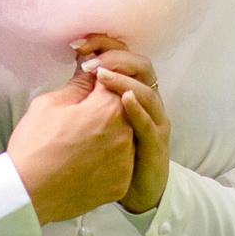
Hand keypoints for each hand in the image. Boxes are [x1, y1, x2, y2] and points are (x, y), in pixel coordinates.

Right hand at [7, 68, 134, 224]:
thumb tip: (90, 71)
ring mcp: (124, 161)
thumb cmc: (34, 146)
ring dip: (109, 136)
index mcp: (108, 108)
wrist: (27, 192)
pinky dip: (107, 162)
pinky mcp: (121, 183)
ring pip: (124, 138)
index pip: (113, 83)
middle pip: (122, 111)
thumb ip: (78, 85)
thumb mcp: (49, 104)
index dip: (98, 82)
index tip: (85, 88)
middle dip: (105, 110)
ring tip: (81, 143)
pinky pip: (120, 165)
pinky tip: (86, 163)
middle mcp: (124, 133)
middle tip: (80, 119)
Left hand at [77, 37, 169, 214]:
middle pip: (141, 65)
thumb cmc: (110, 152)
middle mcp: (147, 101)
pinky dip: (137, 108)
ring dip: (124, 80)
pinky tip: (123, 99)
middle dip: (116, 58)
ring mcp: (154, 120)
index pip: (124, 55)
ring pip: (147, 90)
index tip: (78, 46)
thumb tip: (77, 63)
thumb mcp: (93, 115)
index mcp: (131, 89)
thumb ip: (89, 90)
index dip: (104, 45)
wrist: (133, 191)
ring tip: (101, 75)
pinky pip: (149, 122)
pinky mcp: (156, 143)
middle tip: (89, 63)